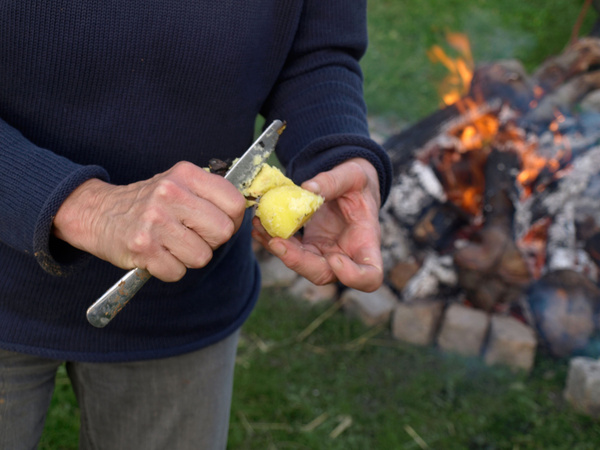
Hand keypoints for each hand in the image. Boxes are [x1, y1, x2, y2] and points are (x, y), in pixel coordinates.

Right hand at [53, 161, 246, 281]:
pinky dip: (169, 269)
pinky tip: (157, 254)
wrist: (99, 213)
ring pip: (202, 256)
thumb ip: (210, 193)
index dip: (233, 220)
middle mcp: (170, 193)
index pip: (235, 203)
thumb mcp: (179, 183)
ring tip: (171, 244)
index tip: (219, 223)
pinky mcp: (142, 247)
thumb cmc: (149, 203)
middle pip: (223, 232)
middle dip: (211, 241)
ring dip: (189, 257)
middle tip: (192, 236)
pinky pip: (177, 272)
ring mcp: (155, 221)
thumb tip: (246, 211)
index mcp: (186, 174)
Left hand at [252, 158, 383, 291]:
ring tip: (261, 226)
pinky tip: (259, 227)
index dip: (352, 276)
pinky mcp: (308, 248)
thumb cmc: (358, 183)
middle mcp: (346, 256)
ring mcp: (325, 254)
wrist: (349, 186)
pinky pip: (290, 252)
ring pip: (301, 265)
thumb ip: (334, 181)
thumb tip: (308, 188)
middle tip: (277, 241)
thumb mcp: (353, 175)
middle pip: (324, 275)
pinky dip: (272, 241)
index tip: (335, 259)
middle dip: (298, 262)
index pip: (370, 276)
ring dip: (279, 250)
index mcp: (366, 242)